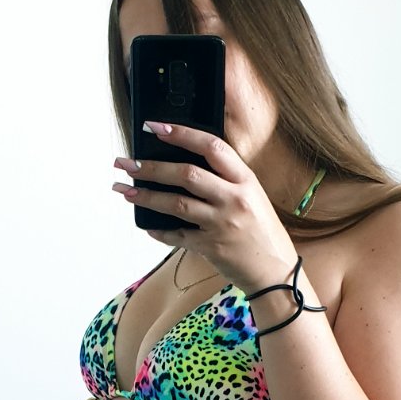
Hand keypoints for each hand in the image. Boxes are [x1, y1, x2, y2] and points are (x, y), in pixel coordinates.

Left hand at [111, 120, 296, 291]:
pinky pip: (177, 235)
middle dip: (151, 167)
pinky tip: (146, 225)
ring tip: (124, 190)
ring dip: (146, 196)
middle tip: (127, 163)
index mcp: (245, 180)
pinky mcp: (211, 247)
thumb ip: (226, 181)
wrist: (276, 272)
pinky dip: (159, 231)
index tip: (156, 128)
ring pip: (176, 204)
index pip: (211, 147)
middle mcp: (234, 199)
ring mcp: (222, 224)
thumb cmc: (262, 232)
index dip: (181, 134)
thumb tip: (184, 167)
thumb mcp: (253, 197)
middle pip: (187, 174)